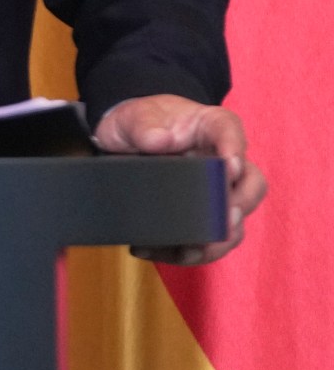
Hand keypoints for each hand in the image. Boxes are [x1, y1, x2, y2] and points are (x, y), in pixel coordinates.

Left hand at [94, 94, 266, 264]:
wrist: (120, 143)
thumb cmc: (136, 123)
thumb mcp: (132, 117)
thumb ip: (144, 126)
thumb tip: (159, 140)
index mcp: (210, 127)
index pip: (230, 131)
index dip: (235, 150)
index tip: (229, 168)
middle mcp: (222, 162)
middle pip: (250, 184)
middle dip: (239, 206)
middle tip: (222, 221)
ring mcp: (215, 192)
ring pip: (234, 222)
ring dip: (216, 242)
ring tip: (187, 251)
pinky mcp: (199, 216)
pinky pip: (204, 240)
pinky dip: (182, 252)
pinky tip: (151, 249)